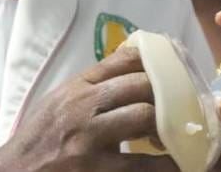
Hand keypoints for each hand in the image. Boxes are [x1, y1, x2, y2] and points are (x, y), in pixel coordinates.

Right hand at [0, 45, 175, 171]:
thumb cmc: (37, 141)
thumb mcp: (58, 103)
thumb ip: (90, 88)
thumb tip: (131, 71)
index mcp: (76, 87)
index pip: (124, 59)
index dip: (156, 61)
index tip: (175, 68)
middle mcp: (82, 107)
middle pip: (140, 85)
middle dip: (168, 95)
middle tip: (182, 108)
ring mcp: (88, 139)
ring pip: (143, 116)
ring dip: (168, 128)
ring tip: (179, 138)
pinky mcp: (95, 170)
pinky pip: (139, 164)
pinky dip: (163, 166)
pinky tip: (176, 166)